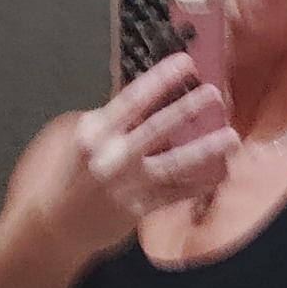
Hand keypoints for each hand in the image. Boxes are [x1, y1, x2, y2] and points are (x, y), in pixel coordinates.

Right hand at [52, 53, 239, 256]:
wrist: (55, 224)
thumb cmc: (68, 175)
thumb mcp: (80, 137)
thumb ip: (113, 120)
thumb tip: (149, 100)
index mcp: (96, 132)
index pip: (132, 99)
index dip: (161, 79)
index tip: (185, 63)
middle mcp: (113, 156)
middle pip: (157, 128)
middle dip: (188, 108)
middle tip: (214, 93)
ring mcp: (129, 184)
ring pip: (174, 164)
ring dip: (205, 149)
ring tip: (231, 138)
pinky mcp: (141, 208)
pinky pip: (177, 193)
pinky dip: (200, 183)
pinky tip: (221, 172)